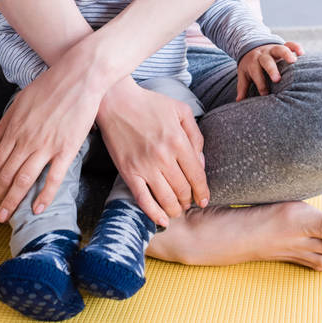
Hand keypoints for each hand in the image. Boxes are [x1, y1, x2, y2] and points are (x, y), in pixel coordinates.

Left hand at [0, 59, 101, 222]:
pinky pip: (54, 178)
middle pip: (7, 176)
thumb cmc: (50, 85)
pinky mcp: (67, 149)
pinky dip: (44, 195)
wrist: (79, 75)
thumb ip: (3, 124)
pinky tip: (37, 209)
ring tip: (7, 217)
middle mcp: (26, 140)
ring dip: (13, 201)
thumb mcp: (19, 101)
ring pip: (25, 180)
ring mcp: (46, 146)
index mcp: (14, 129)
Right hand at [96, 79, 207, 225]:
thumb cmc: (150, 104)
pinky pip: (143, 200)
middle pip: (183, 190)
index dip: (203, 191)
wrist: (117, 102)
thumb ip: (196, 135)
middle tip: (189, 203)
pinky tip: (162, 220)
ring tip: (177, 209)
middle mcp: (164, 157)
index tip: (204, 199)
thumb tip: (201, 162)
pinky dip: (154, 214)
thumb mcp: (181, 111)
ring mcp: (145, 166)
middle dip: (189, 200)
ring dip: (175, 209)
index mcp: (179, 141)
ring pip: (166, 199)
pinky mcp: (128, 172)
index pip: (197, 175)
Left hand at [236, 41, 303, 100]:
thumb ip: (242, 88)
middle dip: (272, 70)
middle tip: (277, 79)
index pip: (256, 73)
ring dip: (286, 54)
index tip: (265, 94)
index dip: (260, 84)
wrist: (251, 46)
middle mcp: (263, 55)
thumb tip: (238, 102)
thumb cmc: (249, 66)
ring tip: (294, 61)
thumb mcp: (244, 75)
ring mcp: (273, 49)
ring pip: (279, 49)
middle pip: (266, 61)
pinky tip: (302, 53)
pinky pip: (289, 44)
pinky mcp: (281, 45)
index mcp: (253, 63)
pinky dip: (296, 47)